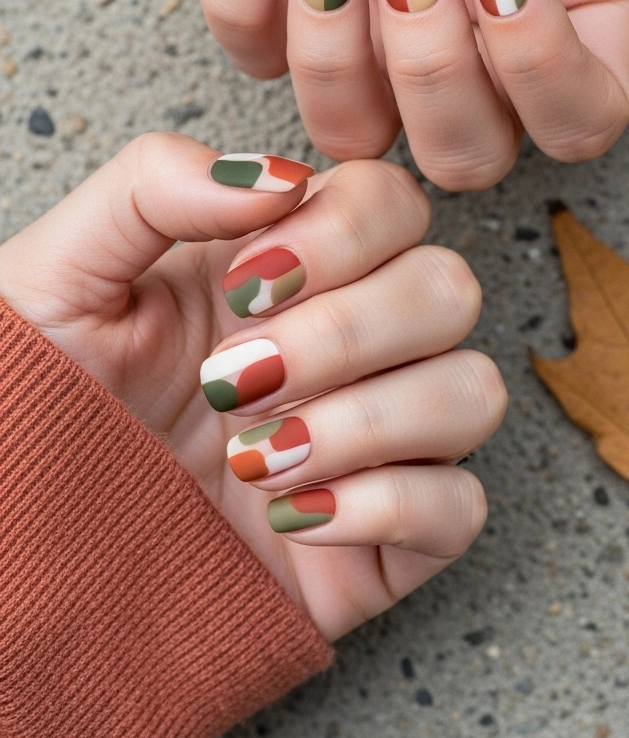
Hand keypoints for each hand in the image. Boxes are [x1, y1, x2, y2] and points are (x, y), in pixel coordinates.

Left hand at [0, 137, 502, 639]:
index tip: (245, 286)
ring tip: (252, 461)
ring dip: (365, 422)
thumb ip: (153, 186)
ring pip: (474, 392)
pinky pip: (461, 508)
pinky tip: (290, 516)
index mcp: (284, 270)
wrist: (24, 561)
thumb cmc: (41, 412)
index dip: (343, 233)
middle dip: (345, 334)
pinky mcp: (384, 542)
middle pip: (450, 288)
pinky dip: (384, 506)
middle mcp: (346, 347)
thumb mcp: (61, 276)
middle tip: (234, 382)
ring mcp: (374, 445)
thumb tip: (278, 177)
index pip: (392, 202)